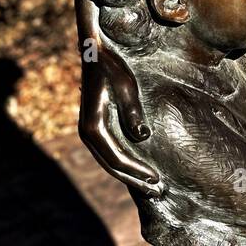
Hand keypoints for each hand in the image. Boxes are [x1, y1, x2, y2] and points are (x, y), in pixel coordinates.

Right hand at [79, 42, 162, 196]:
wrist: (94, 53)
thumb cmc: (112, 66)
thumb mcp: (126, 86)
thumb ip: (132, 112)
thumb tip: (142, 138)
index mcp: (93, 126)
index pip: (117, 158)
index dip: (137, 171)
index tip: (157, 179)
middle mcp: (87, 133)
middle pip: (111, 166)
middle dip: (135, 180)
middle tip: (158, 192)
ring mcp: (89, 132)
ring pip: (108, 162)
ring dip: (129, 175)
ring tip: (151, 186)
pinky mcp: (95, 128)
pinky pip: (109, 152)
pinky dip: (124, 163)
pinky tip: (139, 168)